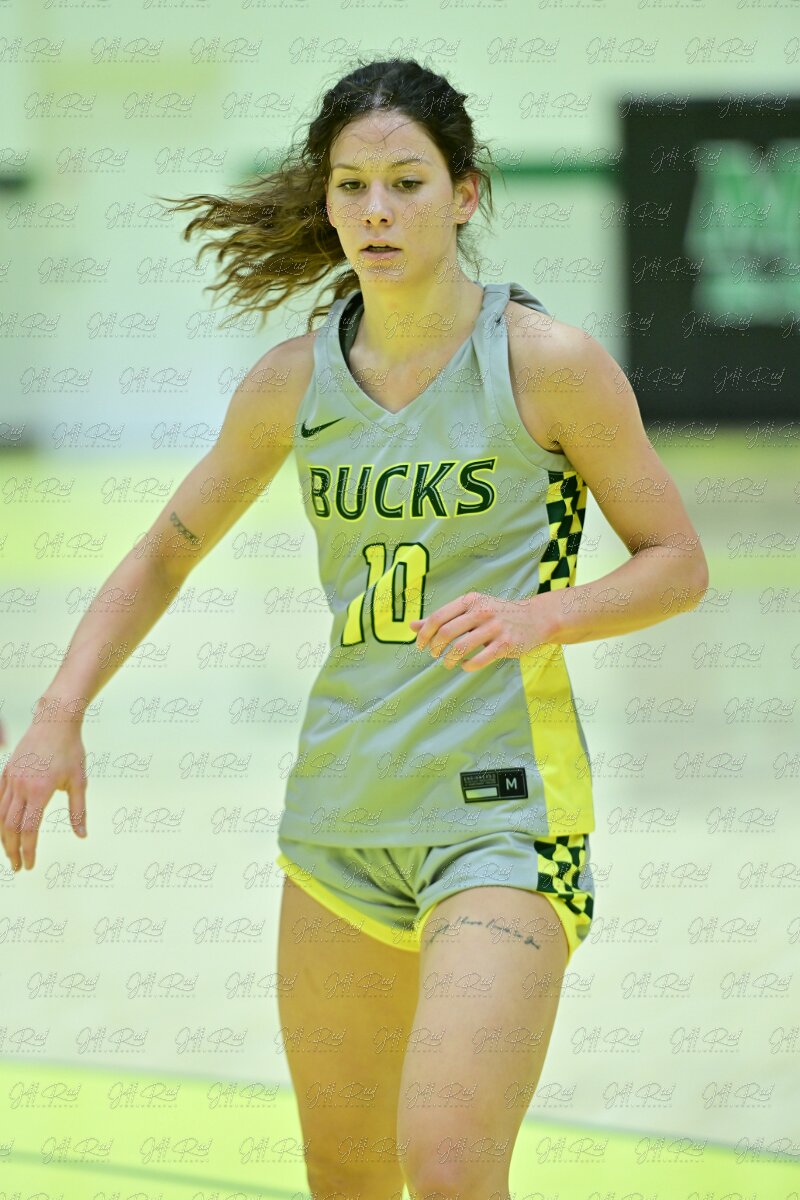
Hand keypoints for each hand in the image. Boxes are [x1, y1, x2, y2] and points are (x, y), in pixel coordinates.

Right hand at [0, 720, 87, 872]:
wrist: (55, 721)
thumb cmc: (71, 750)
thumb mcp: (79, 781)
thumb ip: (78, 810)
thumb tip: (82, 835)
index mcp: (40, 790)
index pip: (30, 830)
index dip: (29, 851)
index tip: (30, 865)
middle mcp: (21, 786)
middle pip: (11, 827)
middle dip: (13, 850)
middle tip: (18, 866)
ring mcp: (10, 778)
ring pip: (0, 815)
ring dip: (3, 838)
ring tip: (10, 853)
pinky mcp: (6, 772)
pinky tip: (2, 828)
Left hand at [409, 590, 559, 671]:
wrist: (535, 618)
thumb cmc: (497, 614)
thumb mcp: (471, 609)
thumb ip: (443, 617)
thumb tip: (412, 626)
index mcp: (471, 601)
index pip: (438, 617)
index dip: (424, 634)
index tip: (420, 646)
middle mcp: (482, 611)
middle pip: (446, 632)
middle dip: (434, 647)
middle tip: (433, 655)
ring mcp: (495, 628)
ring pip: (461, 648)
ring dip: (449, 660)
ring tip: (448, 663)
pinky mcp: (506, 644)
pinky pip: (479, 659)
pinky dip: (468, 666)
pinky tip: (466, 666)